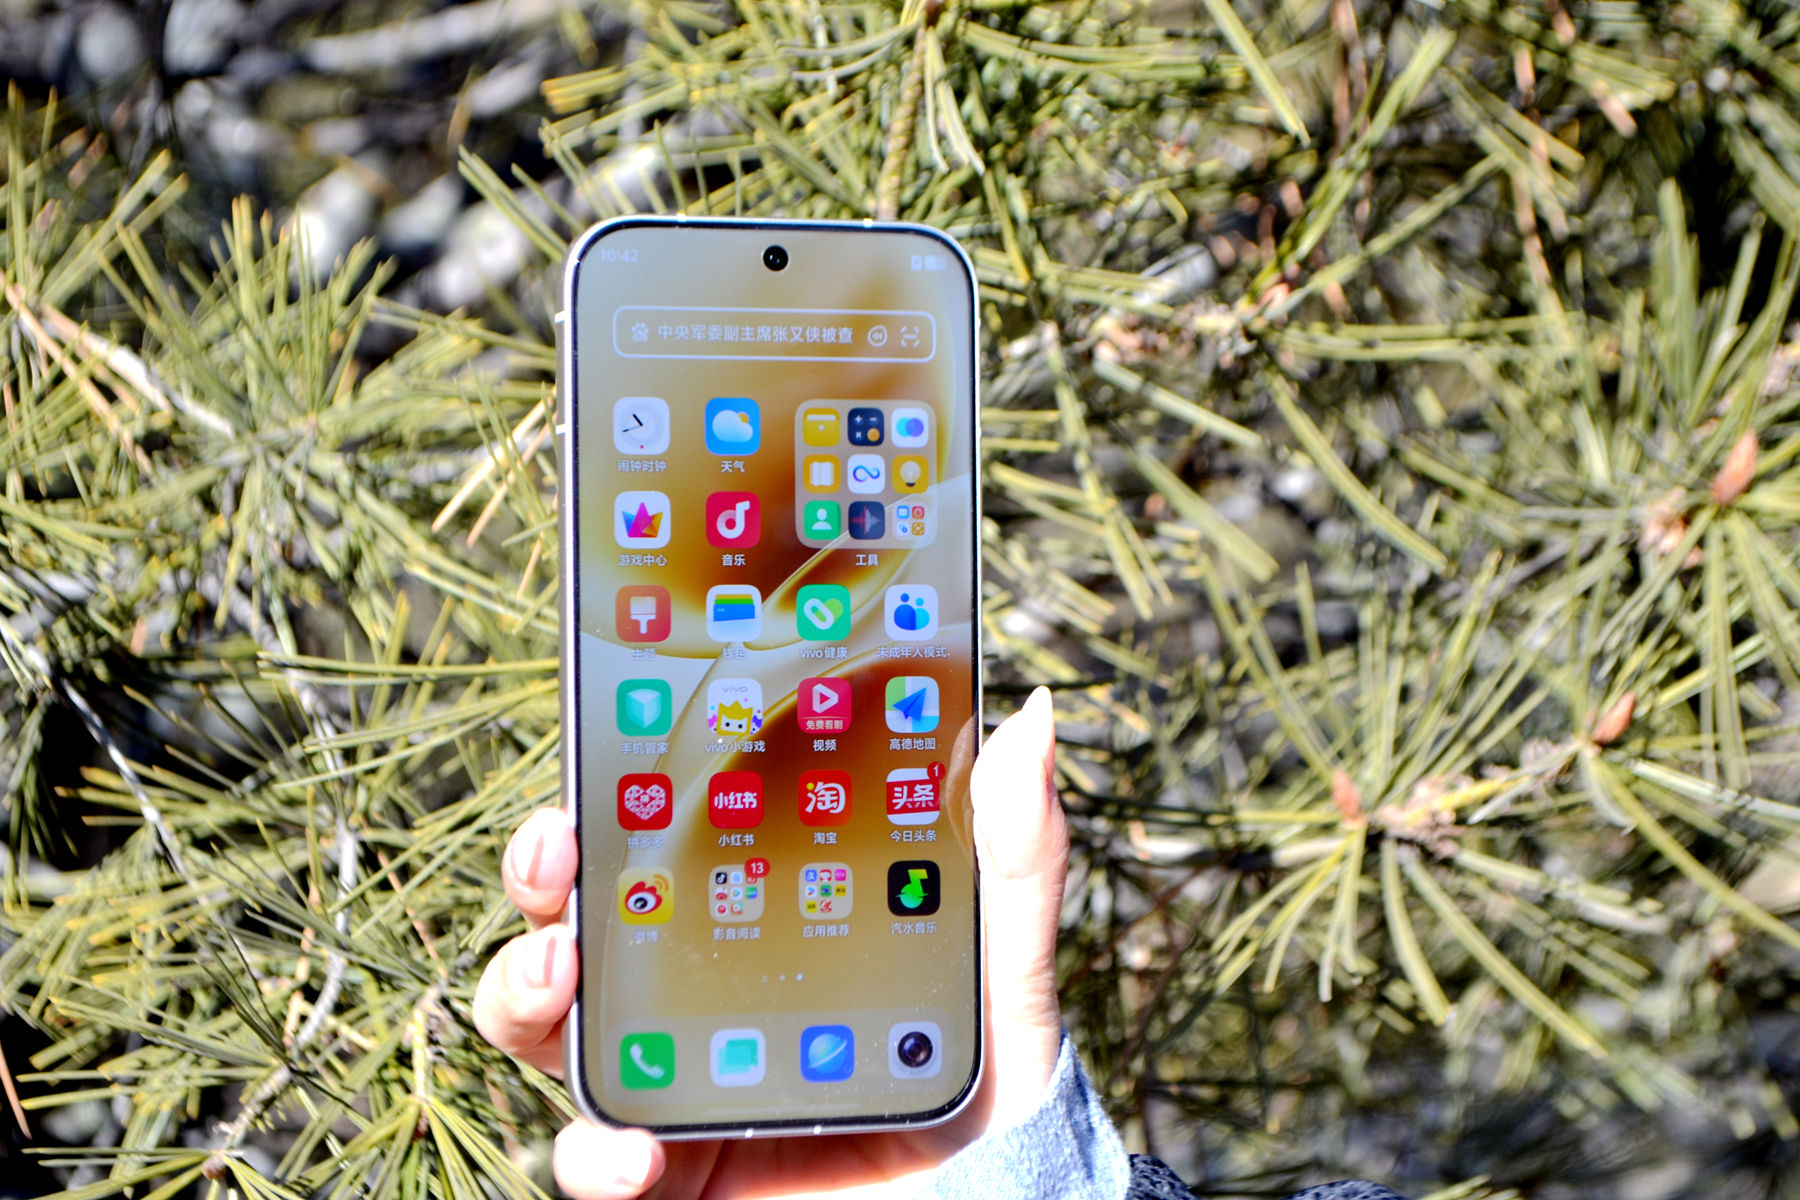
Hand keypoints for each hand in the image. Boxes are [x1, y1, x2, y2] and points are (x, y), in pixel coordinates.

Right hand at [474, 687, 1067, 1198]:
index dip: (620, 790)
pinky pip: (592, 1161)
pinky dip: (593, 1153)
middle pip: (577, 918)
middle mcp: (691, 996)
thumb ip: (1016, 856)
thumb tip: (1031, 715)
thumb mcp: (1005, 967)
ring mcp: (668, 1083)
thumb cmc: (990, 1086)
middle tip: (555, 847)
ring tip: (556, 971)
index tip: (610, 737)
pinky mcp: (666, 1177)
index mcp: (755, 925)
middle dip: (540, 875)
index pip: (665, 842)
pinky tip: (634, 1151)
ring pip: (546, 1027)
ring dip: (521, 988)